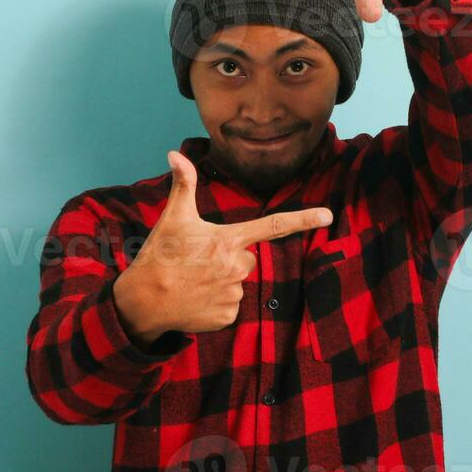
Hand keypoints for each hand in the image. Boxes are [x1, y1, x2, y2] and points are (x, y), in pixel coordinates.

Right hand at [113, 151, 332, 346]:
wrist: (144, 301)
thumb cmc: (160, 256)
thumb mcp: (172, 218)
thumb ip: (183, 185)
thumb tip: (175, 154)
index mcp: (228, 240)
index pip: (273, 226)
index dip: (303, 219)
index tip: (328, 215)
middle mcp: (236, 266)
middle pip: (246, 259)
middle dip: (229, 259)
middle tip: (199, 262)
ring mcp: (233, 293)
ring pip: (237, 283)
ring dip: (221, 282)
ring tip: (194, 282)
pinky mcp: (227, 316)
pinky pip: (230, 307)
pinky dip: (215, 304)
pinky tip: (196, 300)